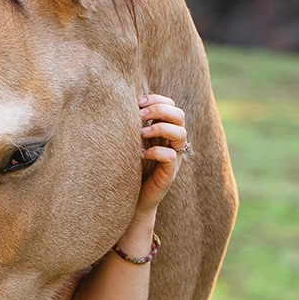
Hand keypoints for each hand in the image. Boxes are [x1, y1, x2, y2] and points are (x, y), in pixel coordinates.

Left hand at [136, 93, 186, 213]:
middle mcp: (172, 142)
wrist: (131, 199)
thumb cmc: (127, 167)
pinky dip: (156, 152)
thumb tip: (118, 101)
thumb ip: (132, 125)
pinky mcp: (169, 174)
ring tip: (141, 133)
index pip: (171, 106)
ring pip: (181, 134)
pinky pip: (171, 156)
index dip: (158, 100)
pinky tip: (141, 154)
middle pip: (179, 116)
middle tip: (140, 116)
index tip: (138, 103)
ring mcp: (173, 158)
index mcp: (164, 131)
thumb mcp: (130, 142)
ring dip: (160, 128)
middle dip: (160, 110)